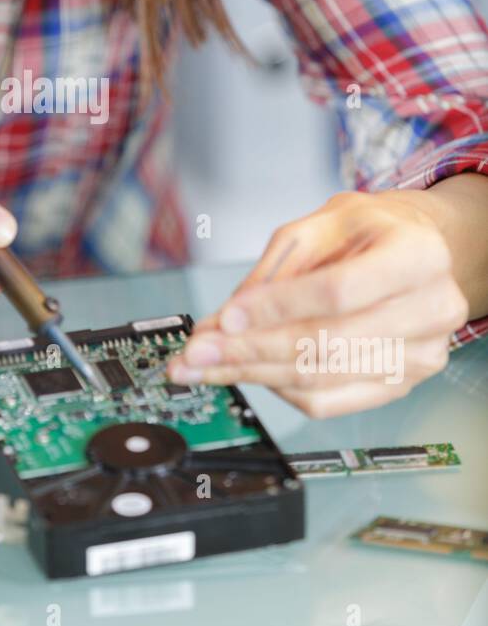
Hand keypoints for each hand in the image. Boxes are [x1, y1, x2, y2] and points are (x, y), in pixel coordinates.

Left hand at [167, 189, 468, 416]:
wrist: (423, 249)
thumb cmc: (374, 230)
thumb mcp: (324, 223)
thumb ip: (277, 268)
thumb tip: (225, 320)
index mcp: (417, 255)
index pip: (337, 292)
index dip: (277, 308)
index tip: (224, 317)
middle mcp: (431, 308)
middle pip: (326, 344)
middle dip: (249, 350)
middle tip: (195, 354)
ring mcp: (421, 354)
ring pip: (320, 379)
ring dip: (253, 375)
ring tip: (206, 368)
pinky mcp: (401, 383)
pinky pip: (328, 401)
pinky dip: (280, 389)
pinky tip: (249, 372)